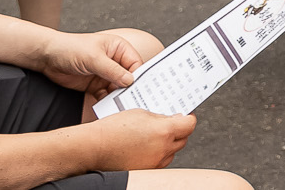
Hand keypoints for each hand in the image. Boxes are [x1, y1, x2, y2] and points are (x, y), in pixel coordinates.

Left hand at [38, 27, 160, 94]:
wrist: (47, 57)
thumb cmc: (71, 48)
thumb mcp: (94, 58)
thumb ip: (112, 70)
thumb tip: (130, 81)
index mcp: (119, 48)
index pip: (135, 63)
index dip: (139, 76)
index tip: (140, 90)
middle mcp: (114, 61)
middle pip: (128, 77)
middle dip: (129, 89)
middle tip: (132, 101)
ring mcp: (104, 74)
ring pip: (117, 88)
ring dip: (118, 97)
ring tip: (120, 106)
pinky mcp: (95, 85)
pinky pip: (105, 95)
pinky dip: (107, 102)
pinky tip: (107, 107)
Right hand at [80, 108, 198, 170]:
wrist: (94, 147)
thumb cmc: (113, 129)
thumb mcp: (140, 113)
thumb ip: (160, 117)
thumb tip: (171, 120)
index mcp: (164, 131)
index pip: (189, 125)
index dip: (188, 118)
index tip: (185, 115)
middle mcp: (162, 149)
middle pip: (183, 139)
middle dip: (179, 131)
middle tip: (170, 123)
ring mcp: (154, 162)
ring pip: (172, 152)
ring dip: (169, 144)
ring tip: (155, 135)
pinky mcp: (146, 170)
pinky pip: (160, 161)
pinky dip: (158, 154)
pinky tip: (147, 146)